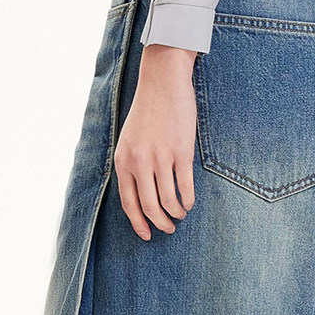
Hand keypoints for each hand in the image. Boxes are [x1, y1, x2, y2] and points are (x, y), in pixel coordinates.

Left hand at [113, 44, 197, 239]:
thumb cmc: (148, 108)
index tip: (147, 234)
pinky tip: (190, 201)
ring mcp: (161, 157)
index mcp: (124, 160)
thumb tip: (140, 194)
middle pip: (149, 207)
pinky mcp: (181, 152)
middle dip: (160, 223)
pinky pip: (185, 186)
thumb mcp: (129, 137)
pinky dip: (188, 199)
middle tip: (168, 228)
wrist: (163, 80)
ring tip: (181, 214)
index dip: (138, 223)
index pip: (128, 203)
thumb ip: (131, 163)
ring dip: (176, 213)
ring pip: (168, 200)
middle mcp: (140, 162)